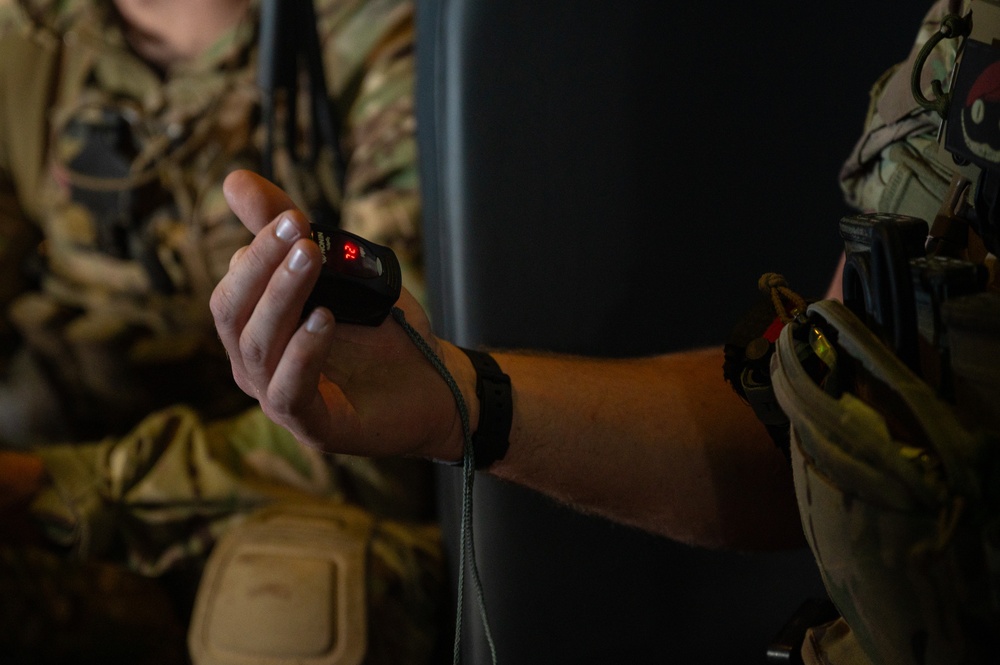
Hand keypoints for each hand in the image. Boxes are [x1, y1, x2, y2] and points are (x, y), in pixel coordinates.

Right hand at [211, 170, 466, 460]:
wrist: (434, 381)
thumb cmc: (380, 328)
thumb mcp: (339, 270)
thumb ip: (288, 229)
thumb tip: (234, 179)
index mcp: (254, 325)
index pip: (233, 282)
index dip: (259, 247)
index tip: (293, 217)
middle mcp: (255, 362)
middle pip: (232, 313)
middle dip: (263, 268)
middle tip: (301, 236)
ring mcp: (277, 395)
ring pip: (257, 347)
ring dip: (283, 299)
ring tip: (311, 262)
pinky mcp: (309, 424)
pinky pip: (287, 391)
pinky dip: (302, 353)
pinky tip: (324, 320)